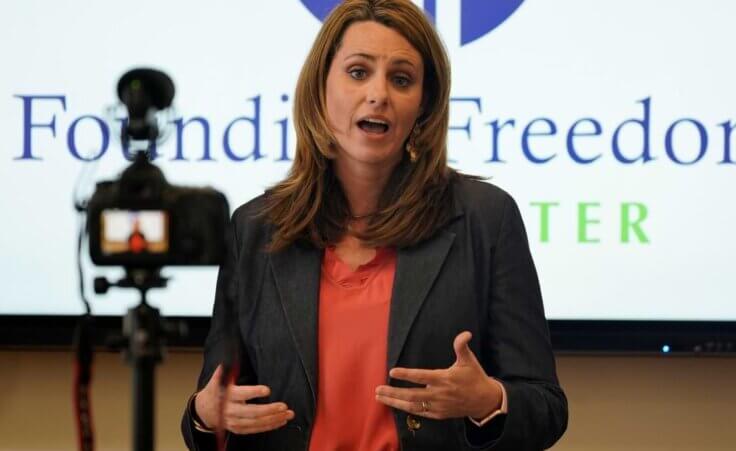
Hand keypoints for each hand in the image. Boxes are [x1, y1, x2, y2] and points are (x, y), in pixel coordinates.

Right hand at [194, 365, 294, 433]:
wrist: (204, 410)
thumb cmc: (215, 391)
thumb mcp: (217, 378)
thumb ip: (225, 370)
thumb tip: (230, 360)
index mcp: (226, 395)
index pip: (241, 394)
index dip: (254, 392)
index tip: (267, 390)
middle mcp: (230, 410)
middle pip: (251, 412)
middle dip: (269, 410)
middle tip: (283, 406)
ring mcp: (234, 422)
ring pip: (255, 423)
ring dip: (273, 419)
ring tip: (287, 414)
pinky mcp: (238, 429)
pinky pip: (255, 429)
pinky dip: (269, 426)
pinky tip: (280, 421)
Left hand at [375, 331, 502, 419]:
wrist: (485, 401)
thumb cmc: (475, 378)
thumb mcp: (469, 360)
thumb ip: (462, 346)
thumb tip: (465, 333)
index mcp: (445, 379)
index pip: (422, 376)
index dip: (407, 374)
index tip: (392, 372)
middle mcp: (440, 394)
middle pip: (413, 395)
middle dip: (394, 392)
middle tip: (378, 388)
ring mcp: (439, 406)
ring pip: (413, 406)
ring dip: (395, 402)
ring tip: (380, 397)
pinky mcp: (439, 414)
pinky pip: (420, 413)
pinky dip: (407, 409)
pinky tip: (395, 404)